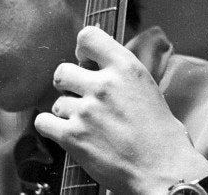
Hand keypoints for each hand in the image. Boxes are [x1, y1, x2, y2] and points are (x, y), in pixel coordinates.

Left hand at [35, 26, 207, 193]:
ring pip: (57, 102)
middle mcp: (104, 85)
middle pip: (62, 71)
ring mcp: (87, 110)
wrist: (163, 171)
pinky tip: (67, 134)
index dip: (82, 50)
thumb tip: (96, 65)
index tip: (85, 62)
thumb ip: (120, 73)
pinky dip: (51, 129)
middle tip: (82, 99)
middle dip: (68, 86)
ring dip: (67, 113)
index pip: (88, 36)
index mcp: (126, 67)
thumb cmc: (161, 135)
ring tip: (87, 126)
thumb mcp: (147, 88)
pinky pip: (43, 122)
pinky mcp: (73, 136)